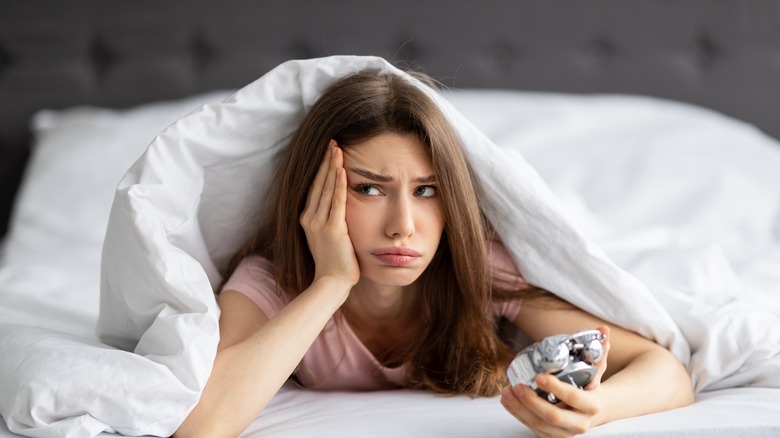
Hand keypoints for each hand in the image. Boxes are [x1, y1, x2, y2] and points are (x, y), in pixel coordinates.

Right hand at [299, 140, 359, 288]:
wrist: (331, 283)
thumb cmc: (335, 263)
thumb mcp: (328, 237)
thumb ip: (332, 220)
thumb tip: (341, 208)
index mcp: (307, 219)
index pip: (314, 187)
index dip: (320, 168)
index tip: (328, 151)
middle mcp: (309, 218)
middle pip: (317, 183)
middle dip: (326, 161)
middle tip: (333, 141)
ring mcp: (319, 223)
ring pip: (325, 188)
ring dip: (332, 166)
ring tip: (337, 148)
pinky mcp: (332, 229)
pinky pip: (335, 201)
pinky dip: (338, 184)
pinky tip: (342, 169)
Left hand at [500, 326, 610, 436]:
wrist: (594, 410)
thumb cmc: (591, 386)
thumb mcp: (597, 369)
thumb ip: (599, 349)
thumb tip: (603, 329)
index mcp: (592, 405)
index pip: (574, 397)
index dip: (555, 388)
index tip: (539, 376)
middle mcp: (580, 423)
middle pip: (553, 416)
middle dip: (532, 401)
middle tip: (518, 386)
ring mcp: (566, 433)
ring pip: (539, 425)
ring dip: (520, 408)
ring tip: (507, 392)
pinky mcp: (553, 437)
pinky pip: (533, 429)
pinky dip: (518, 415)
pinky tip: (508, 401)